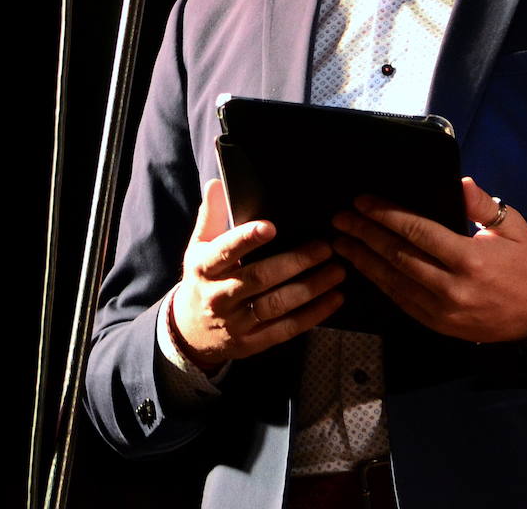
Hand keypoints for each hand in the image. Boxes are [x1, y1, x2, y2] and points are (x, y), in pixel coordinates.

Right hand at [171, 178, 345, 369]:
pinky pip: (285, 329)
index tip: (271, 226)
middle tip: (325, 247)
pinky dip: (313, 315)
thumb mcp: (199, 247)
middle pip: (258, 278)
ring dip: (310, 288)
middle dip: (294, 263)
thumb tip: (218, 183)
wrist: (189, 332)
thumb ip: (211, 215)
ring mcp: (235, 323)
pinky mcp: (251, 343)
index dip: (246, 239)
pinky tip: (335, 299)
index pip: (225, 252)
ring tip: (338, 271)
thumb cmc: (203, 279)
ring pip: (276, 305)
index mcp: (204, 268)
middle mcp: (218, 296)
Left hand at [332, 177, 526, 342]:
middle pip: (397, 256)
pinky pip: (403, 302)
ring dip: (364, 261)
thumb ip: (481, 205)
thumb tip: (458, 182)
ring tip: (342, 244)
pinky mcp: (439, 326)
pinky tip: (367, 270)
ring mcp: (443, 311)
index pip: (417, 232)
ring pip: (393, 282)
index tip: (364, 202)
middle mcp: (452, 287)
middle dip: (364, 235)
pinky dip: (381, 284)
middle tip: (341, 220)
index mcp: (470, 258)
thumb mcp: (513, 227)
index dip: (386, 215)